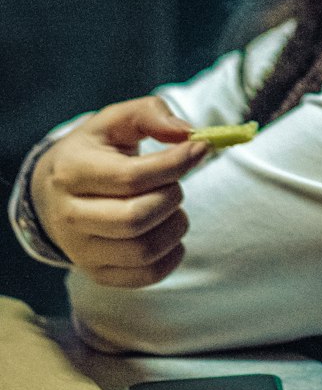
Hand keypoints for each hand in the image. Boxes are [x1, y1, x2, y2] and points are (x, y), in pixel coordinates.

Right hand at [30, 97, 209, 287]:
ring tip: (173, 205)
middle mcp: (69, 216)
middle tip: (176, 183)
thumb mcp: (116, 119)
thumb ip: (151, 114)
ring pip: (143, 250)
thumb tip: (187, 134)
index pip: (130, 177)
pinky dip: (172, 255)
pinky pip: (145, 275)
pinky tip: (170, 229)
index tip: (200, 149)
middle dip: (172, 197)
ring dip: (175, 225)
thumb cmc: (96, 149)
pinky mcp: (96, 272)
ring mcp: (81, 250)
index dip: (174, 164)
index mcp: (72, 171)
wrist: (54, 190)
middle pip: (135, 218)